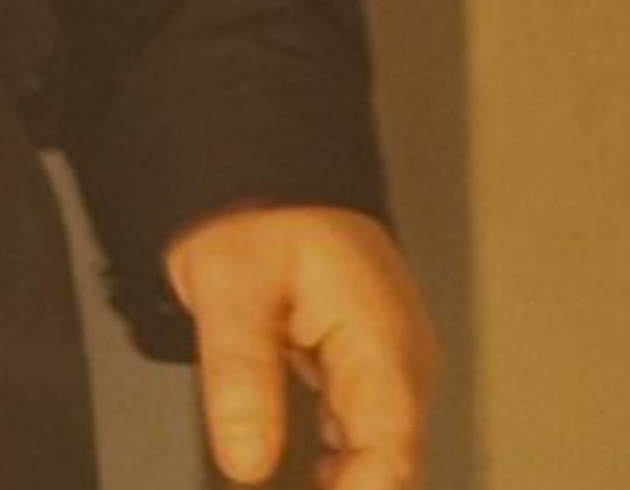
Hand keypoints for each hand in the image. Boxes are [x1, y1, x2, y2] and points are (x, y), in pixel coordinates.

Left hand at [167, 202, 436, 487]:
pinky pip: (363, 434)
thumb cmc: (262, 213)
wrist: (271, 170)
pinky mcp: (364, 365)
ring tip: (304, 486)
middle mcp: (398, 358)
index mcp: (382, 340)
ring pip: (380, 453)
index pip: (392, 457)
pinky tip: (315, 481)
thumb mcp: (230, 286)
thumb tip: (247, 460)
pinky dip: (341, 467)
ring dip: (348, 483)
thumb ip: (242, 374)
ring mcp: (386, 363)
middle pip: (392, 463)